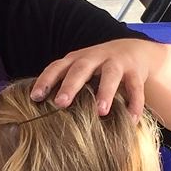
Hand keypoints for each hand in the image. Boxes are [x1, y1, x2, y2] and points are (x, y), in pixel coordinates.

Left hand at [31, 39, 150, 123]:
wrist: (133, 50)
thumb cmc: (97, 67)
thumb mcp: (78, 71)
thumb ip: (63, 84)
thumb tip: (37, 108)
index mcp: (76, 59)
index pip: (57, 67)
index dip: (46, 80)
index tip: (35, 97)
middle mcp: (94, 57)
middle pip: (80, 69)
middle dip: (70, 86)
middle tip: (60, 104)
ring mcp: (116, 62)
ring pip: (110, 75)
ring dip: (105, 92)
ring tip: (100, 111)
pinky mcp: (135, 71)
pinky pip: (135, 88)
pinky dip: (134, 104)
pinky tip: (131, 120)